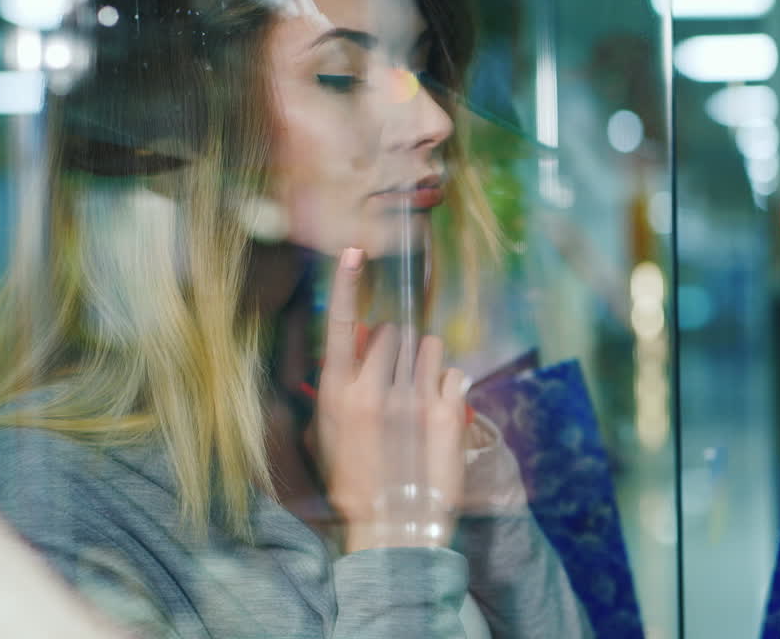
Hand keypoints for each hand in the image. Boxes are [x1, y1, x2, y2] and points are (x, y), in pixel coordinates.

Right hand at [310, 247, 468, 551]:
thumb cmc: (353, 483)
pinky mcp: (446, 411)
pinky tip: (439, 406)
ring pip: (428, 344)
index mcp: (338, 393)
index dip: (347, 284)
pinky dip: (449, 382)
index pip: (341, 325)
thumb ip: (339, 389)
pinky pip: (453, 369)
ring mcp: (413, 399)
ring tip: (420, 389)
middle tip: (396, 377)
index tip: (353, 252)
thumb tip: (353, 354)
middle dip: (397, 346)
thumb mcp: (326, 436)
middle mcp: (374, 389)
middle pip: (393, 331)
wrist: (391, 526)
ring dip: (425, 358)